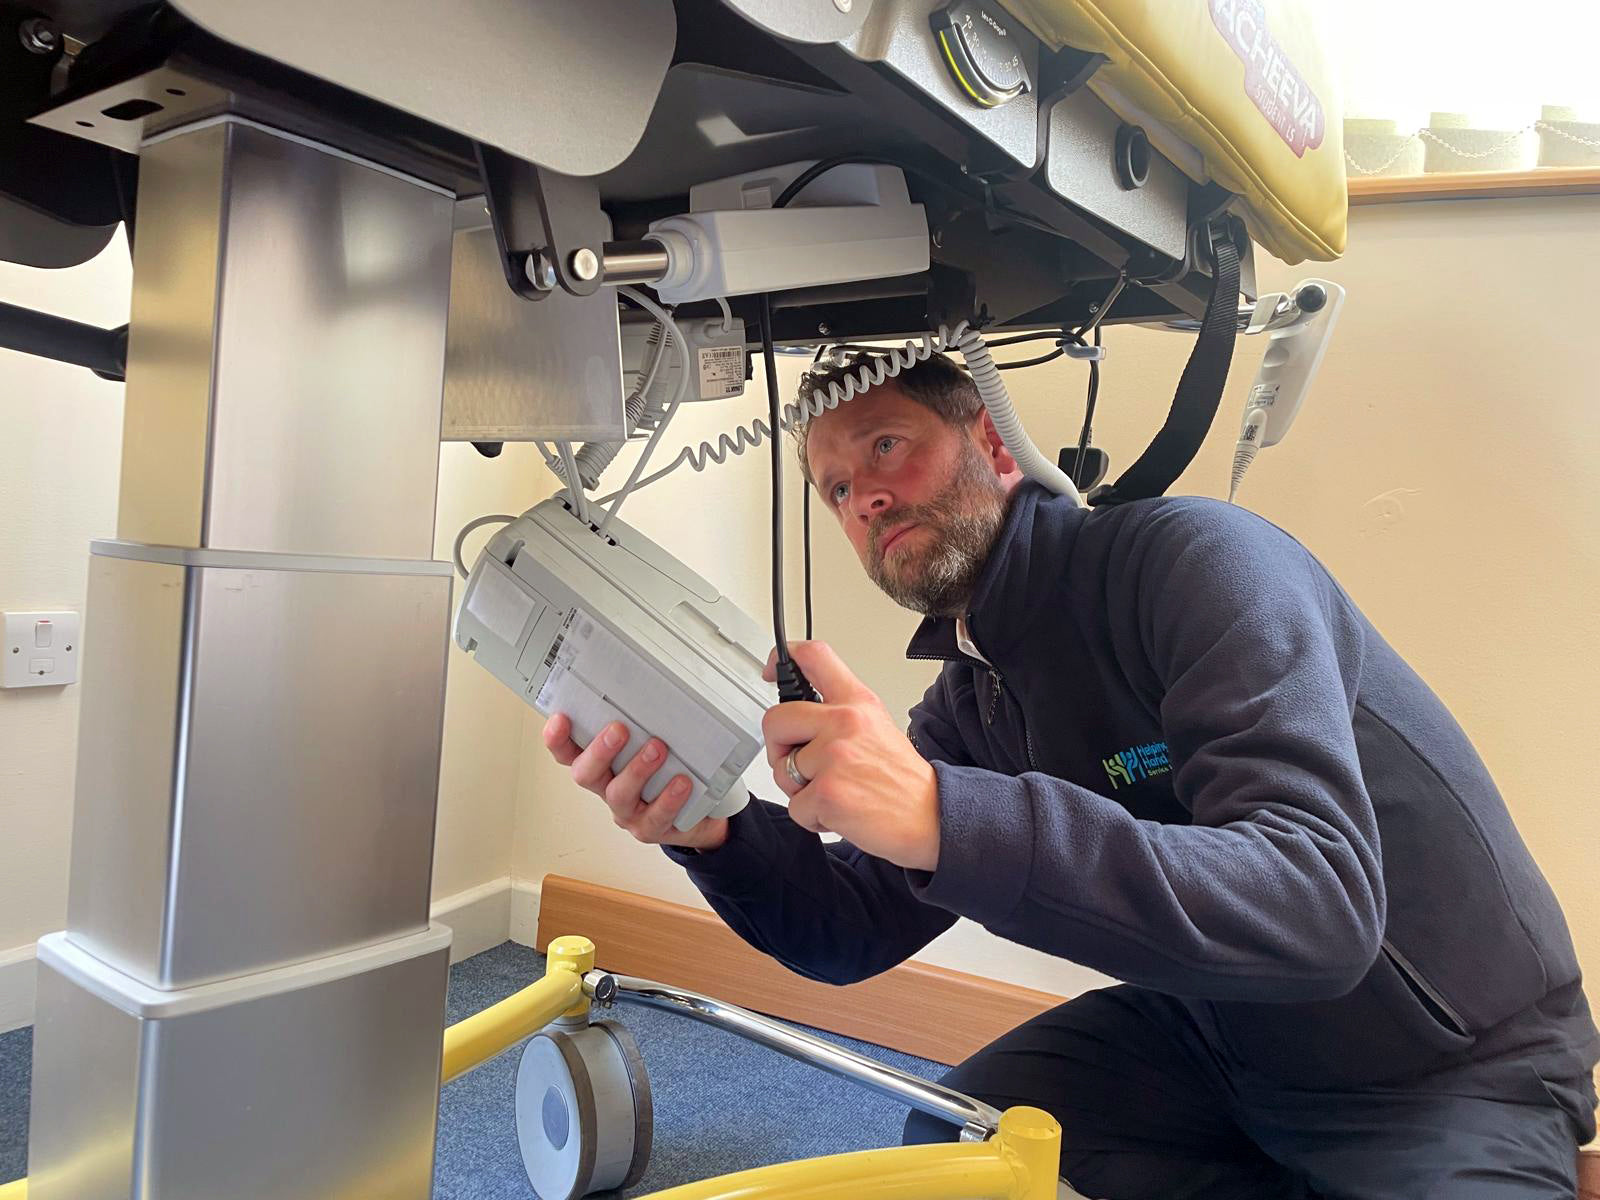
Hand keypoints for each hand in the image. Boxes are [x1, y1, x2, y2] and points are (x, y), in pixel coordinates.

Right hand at [542, 714, 730, 851]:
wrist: (699, 812)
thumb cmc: (672, 770)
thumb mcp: (654, 741)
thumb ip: (644, 723)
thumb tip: (649, 692)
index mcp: (602, 764)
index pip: (569, 752)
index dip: (558, 739)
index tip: (561, 719)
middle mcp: (609, 787)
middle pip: (586, 774)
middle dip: (599, 751)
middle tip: (618, 730)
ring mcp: (628, 811)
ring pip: (619, 794)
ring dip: (637, 770)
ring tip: (658, 749)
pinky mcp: (652, 828)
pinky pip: (656, 817)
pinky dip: (669, 798)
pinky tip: (682, 782)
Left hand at [761, 641, 939, 871]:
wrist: (931, 817)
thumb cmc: (902, 778)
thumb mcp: (876, 726)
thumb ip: (839, 713)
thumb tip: (799, 713)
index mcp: (857, 702)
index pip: (815, 657)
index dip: (782, 657)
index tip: (771, 669)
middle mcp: (844, 722)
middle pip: (776, 720)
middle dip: (780, 748)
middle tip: (805, 765)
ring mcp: (834, 757)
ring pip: (782, 770)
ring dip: (800, 790)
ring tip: (836, 790)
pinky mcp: (827, 793)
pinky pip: (794, 806)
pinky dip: (812, 817)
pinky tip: (840, 812)